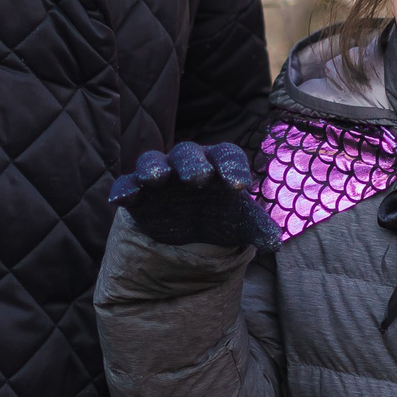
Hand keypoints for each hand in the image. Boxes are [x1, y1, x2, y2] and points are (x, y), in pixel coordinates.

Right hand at [108, 141, 279, 249]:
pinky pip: (126, 184)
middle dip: (193, 163)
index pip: (227, 156)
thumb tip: (275, 243)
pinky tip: (121, 200)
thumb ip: (257, 228)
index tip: (240, 187)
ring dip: (153, 168)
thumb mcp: (239, 223)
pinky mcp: (137, 192)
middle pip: (188, 153)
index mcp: (218, 164)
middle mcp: (187, 163)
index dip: (233, 168)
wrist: (188, 227)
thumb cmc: (219, 215)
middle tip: (199, 177)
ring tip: (156, 179)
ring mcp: (160, 176)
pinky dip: (123, 189)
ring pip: (152, 161)